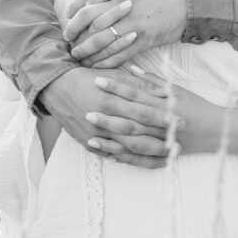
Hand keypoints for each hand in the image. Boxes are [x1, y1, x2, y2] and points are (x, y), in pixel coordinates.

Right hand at [39, 67, 174, 165]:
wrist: (56, 88)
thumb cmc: (87, 78)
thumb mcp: (113, 75)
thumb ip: (137, 83)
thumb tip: (161, 89)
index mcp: (111, 101)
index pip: (143, 112)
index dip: (163, 118)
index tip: (181, 122)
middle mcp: (102, 120)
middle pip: (137, 135)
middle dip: (160, 142)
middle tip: (179, 146)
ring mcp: (94, 134)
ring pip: (125, 149)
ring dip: (147, 155)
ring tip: (167, 158)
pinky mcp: (86, 142)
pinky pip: (109, 155)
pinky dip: (126, 159)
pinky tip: (142, 162)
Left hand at [62, 0, 138, 62]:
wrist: (192, 2)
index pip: (89, 0)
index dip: (75, 9)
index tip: (68, 18)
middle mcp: (124, 7)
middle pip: (90, 21)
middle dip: (75, 32)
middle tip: (68, 41)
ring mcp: (134, 24)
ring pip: (102, 41)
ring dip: (87, 51)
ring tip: (78, 57)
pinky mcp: (145, 40)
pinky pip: (120, 54)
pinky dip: (105, 62)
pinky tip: (97, 66)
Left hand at [90, 74, 237, 159]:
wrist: (218, 131)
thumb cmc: (196, 106)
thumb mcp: (177, 89)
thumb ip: (153, 80)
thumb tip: (130, 68)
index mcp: (165, 104)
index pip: (136, 94)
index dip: (116, 87)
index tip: (98, 80)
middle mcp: (163, 123)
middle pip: (131, 118)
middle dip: (108, 114)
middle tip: (86, 109)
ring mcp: (163, 141)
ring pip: (133, 141)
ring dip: (111, 138)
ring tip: (90, 135)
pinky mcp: (164, 156)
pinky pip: (141, 159)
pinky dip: (123, 158)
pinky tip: (106, 155)